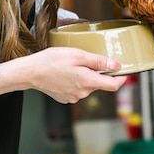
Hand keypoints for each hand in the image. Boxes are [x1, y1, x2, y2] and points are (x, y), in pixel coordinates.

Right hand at [0, 47, 126, 102]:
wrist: (30, 72)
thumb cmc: (51, 61)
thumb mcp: (77, 55)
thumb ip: (98, 61)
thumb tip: (116, 65)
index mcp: (88, 82)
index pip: (113, 85)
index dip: (121, 78)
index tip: (123, 71)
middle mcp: (83, 93)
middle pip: (99, 84)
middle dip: (98, 73)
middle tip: (89, 59)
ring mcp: (73, 97)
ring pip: (87, 86)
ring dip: (86, 77)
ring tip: (73, 65)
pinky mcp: (65, 98)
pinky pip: (76, 89)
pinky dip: (75, 81)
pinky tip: (65, 73)